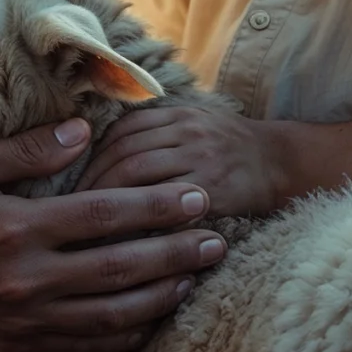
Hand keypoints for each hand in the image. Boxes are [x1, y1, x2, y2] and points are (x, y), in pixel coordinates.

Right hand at [0, 118, 226, 351]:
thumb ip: (22, 150)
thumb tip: (82, 130)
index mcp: (16, 230)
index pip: (105, 216)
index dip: (156, 207)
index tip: (195, 195)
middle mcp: (27, 280)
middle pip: (121, 267)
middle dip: (176, 252)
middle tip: (218, 239)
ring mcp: (25, 319)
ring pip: (113, 314)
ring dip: (162, 295)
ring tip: (198, 277)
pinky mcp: (18, 347)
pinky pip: (87, 345)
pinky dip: (127, 333)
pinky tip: (154, 318)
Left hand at [83, 108, 282, 217]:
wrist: (279, 163)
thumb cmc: (226, 147)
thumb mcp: (192, 122)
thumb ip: (152, 131)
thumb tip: (95, 148)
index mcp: (177, 115)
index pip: (121, 132)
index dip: (92, 157)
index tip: (72, 181)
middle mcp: (187, 132)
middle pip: (124, 154)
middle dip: (93, 183)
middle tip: (72, 210)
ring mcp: (201, 160)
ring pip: (139, 177)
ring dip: (109, 202)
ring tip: (91, 225)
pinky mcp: (214, 190)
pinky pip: (168, 206)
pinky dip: (142, 220)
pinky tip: (126, 237)